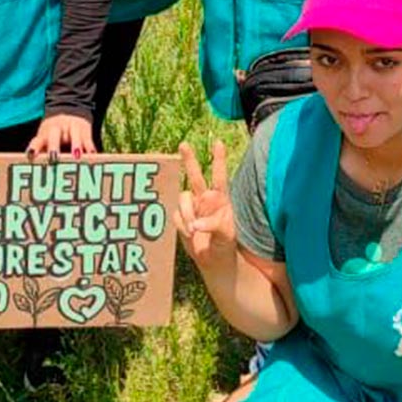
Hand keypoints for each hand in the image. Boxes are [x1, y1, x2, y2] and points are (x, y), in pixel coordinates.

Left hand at [27, 113, 95, 158]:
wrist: (68, 108)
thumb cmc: (53, 134)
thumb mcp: (44, 139)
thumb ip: (40, 153)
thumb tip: (33, 168)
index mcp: (44, 133)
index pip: (37, 141)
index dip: (34, 147)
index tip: (31, 155)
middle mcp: (57, 129)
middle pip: (54, 135)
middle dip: (54, 146)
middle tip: (54, 158)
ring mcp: (71, 127)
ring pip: (73, 133)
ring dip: (75, 145)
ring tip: (76, 156)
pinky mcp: (84, 129)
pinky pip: (87, 138)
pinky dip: (89, 147)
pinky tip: (91, 155)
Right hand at [177, 140, 235, 271]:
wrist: (213, 260)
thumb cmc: (224, 244)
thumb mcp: (226, 235)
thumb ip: (213, 225)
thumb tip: (195, 223)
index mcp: (220, 199)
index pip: (219, 176)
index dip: (218, 159)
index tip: (218, 142)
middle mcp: (205, 198)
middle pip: (195, 175)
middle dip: (189, 159)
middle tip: (183, 145)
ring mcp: (192, 207)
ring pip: (182, 198)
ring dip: (186, 213)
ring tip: (194, 231)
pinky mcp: (181, 216)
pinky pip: (176, 215)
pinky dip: (182, 225)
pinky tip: (190, 235)